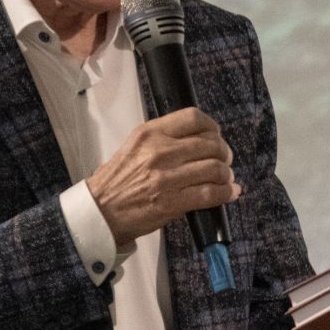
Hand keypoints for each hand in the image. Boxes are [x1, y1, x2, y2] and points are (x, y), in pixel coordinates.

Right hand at [87, 107, 240, 243]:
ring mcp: (165, 178)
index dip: (212, 127)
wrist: (100, 211)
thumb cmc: (117, 180)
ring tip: (225, 179)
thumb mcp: (135, 146)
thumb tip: (199, 139)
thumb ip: (164, 138)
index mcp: (150, 133)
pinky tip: (229, 193)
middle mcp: (159, 152)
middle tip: (224, 160)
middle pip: (211, 144)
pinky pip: (210, 194)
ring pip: (215, 169)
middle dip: (224, 153)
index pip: (194, 118)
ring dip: (226, 175)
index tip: (216, 135)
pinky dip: (225, 193)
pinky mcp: (171, 202)